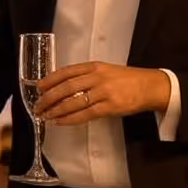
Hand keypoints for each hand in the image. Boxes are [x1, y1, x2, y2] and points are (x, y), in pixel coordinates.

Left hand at [34, 63, 170, 124]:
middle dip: (49, 97)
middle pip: (66, 87)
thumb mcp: (106, 70)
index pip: (67, 71)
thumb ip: (87, 75)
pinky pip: (85, 114)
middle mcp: (97, 77)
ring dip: (56, 110)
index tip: (38, 87)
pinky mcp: (110, 106)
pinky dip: (70, 119)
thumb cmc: (127, 79)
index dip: (50, 79)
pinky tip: (60, 122)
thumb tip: (63, 87)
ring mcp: (104, 92)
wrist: (150, 86)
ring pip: (73, 102)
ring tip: (45, 116)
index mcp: (95, 66)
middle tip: (38, 105)